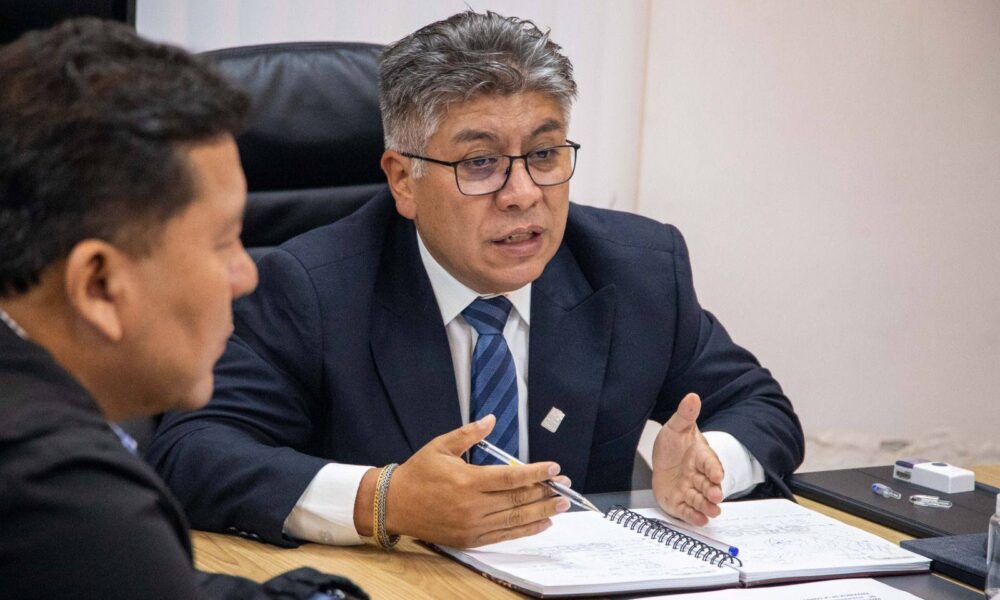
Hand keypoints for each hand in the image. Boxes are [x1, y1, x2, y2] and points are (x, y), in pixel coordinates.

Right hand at [382, 415, 571, 546]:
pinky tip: (542, 523)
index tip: (554, 469)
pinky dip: (526, 530)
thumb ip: (469, 433)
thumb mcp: (441, 446)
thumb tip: (491, 419)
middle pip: (518, 500)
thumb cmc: (418, 473)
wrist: (394, 504)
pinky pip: (504, 536)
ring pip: (515, 519)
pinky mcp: (470, 539)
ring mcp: (472, 525)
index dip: (536, 473)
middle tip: (565, 486)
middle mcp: (472, 506)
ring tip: (561, 505)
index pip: (511, 478)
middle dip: (545, 492)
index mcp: (467, 480)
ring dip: (542, 512)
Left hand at [651, 393, 723, 525]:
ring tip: (712, 511)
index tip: (717, 475)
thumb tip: (692, 396)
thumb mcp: (677, 426)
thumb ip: (685, 414)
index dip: (714, 469)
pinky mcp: (679, 501)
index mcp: (701, 456)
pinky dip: (693, 516)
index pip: (710, 463)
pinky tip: (699, 520)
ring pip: (700, 500)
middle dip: (713, 491)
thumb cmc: (675, 443)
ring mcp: (689, 489)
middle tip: (717, 496)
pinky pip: (687, 510)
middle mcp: (698, 476)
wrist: (664, 458)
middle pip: (708, 485)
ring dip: (707, 506)